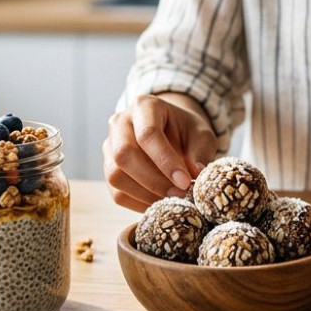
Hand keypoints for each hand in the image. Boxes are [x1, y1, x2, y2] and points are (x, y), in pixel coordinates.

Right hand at [103, 94, 216, 211]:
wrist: (172, 131)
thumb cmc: (186, 131)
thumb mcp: (201, 135)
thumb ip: (200, 152)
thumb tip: (196, 174)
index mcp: (144, 106)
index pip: (147, 134)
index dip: (165, 162)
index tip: (186, 182)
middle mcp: (120, 122)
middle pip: (123, 155)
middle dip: (153, 181)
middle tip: (179, 194)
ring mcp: (110, 146)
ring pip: (115, 176)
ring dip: (145, 195)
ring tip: (171, 200)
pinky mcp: (109, 169)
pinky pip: (117, 193)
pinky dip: (139, 203)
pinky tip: (160, 204)